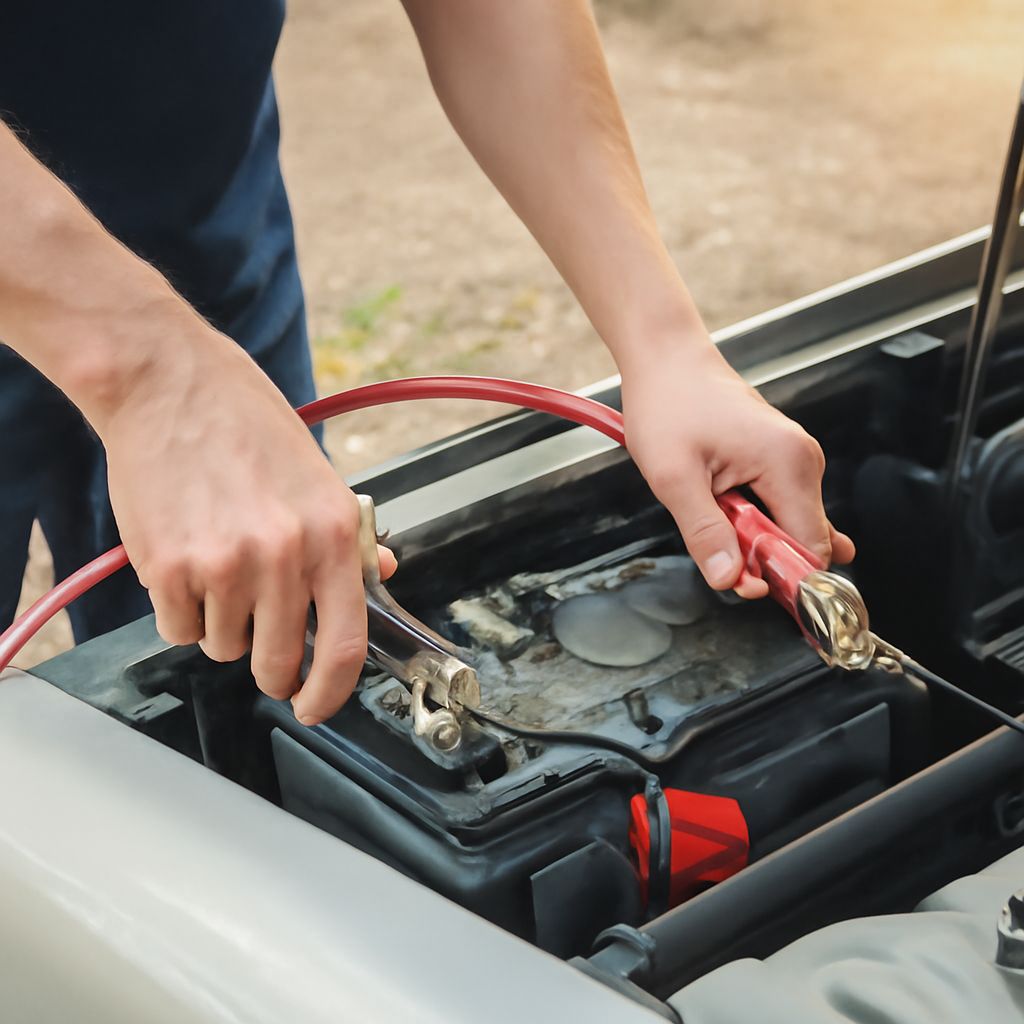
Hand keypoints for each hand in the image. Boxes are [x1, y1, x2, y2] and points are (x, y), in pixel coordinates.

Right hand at [95, 318, 394, 724]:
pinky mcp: (168, 567)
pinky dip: (182, 610)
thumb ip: (349, 538)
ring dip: (222, 625)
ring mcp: (225, 564)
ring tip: (218, 567)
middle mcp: (284, 554)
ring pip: (224, 647)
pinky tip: (186, 561)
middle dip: (271, 668)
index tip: (317, 706)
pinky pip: (179, 629)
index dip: (332, 693)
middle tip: (260, 643)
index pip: (346, 645)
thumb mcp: (319, 475)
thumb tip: (379, 577)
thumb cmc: (245, 424)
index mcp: (331, 533)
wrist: (168, 383)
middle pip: (279, 663)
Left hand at [621, 338, 854, 598]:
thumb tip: (729, 580)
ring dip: (749, 536)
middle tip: (713, 543)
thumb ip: (705, 532)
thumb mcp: (673, 477)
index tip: (742, 585)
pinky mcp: (779, 460)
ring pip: (785, 526)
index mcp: (789, 463)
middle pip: (801, 541)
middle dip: (760, 558)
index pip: (811, 549)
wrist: (665, 361)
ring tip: (710, 508)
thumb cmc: (668, 404)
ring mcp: (794, 459)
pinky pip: (775, 507)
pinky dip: (750, 518)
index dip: (779, 577)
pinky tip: (722, 506)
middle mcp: (802, 460)